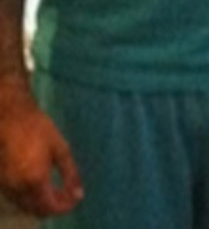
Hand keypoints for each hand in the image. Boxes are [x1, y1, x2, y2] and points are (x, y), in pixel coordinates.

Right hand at [0, 87, 82, 215]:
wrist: (11, 118)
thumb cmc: (39, 130)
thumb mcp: (61, 150)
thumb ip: (71, 174)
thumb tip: (79, 194)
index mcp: (35, 180)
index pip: (51, 207)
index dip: (65, 207)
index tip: (75, 198)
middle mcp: (18, 188)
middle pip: (37, 211)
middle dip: (55, 207)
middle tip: (68, 194)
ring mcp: (7, 186)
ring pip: (26, 206)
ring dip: (42, 203)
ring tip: (58, 190)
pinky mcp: (1, 182)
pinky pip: (18, 198)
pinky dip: (31, 198)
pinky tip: (42, 186)